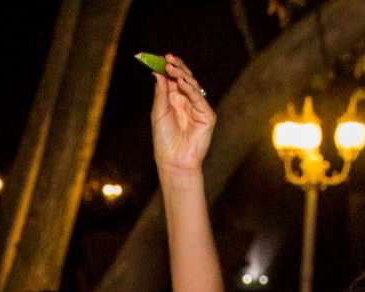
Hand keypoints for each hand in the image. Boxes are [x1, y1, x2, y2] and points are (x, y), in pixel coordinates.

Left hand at [147, 54, 214, 178]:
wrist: (174, 161)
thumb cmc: (164, 140)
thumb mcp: (159, 113)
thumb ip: (160, 93)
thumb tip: (157, 72)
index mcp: (175, 100)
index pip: (173, 79)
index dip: (169, 68)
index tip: (161, 57)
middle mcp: (187, 101)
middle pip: (185, 79)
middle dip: (177, 67)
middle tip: (168, 58)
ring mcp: (198, 107)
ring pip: (193, 85)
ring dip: (182, 75)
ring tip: (171, 67)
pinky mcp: (207, 115)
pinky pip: (199, 98)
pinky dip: (191, 89)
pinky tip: (182, 81)